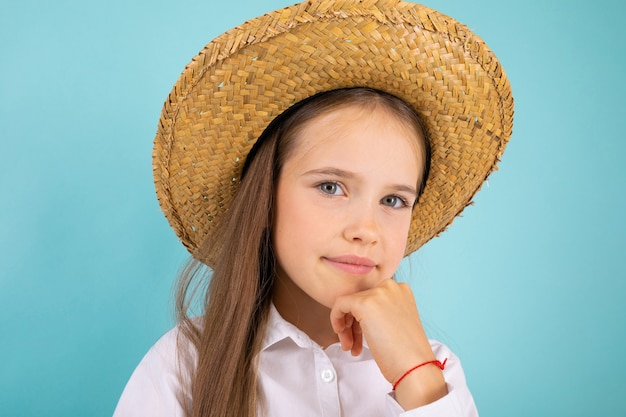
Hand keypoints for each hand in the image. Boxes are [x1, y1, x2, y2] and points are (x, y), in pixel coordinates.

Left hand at [329, 279, 446, 407]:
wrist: (414, 366)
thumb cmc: (407, 352)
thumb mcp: (397, 321)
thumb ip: (381, 311)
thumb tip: (360, 312)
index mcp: (401, 290)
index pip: (372, 297)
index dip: (363, 317)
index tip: (361, 334)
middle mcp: (390, 287)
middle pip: (360, 300)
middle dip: (353, 323)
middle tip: (352, 342)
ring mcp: (378, 293)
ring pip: (349, 303)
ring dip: (346, 326)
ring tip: (350, 346)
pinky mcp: (364, 303)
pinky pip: (340, 304)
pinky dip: (336, 318)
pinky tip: (342, 335)